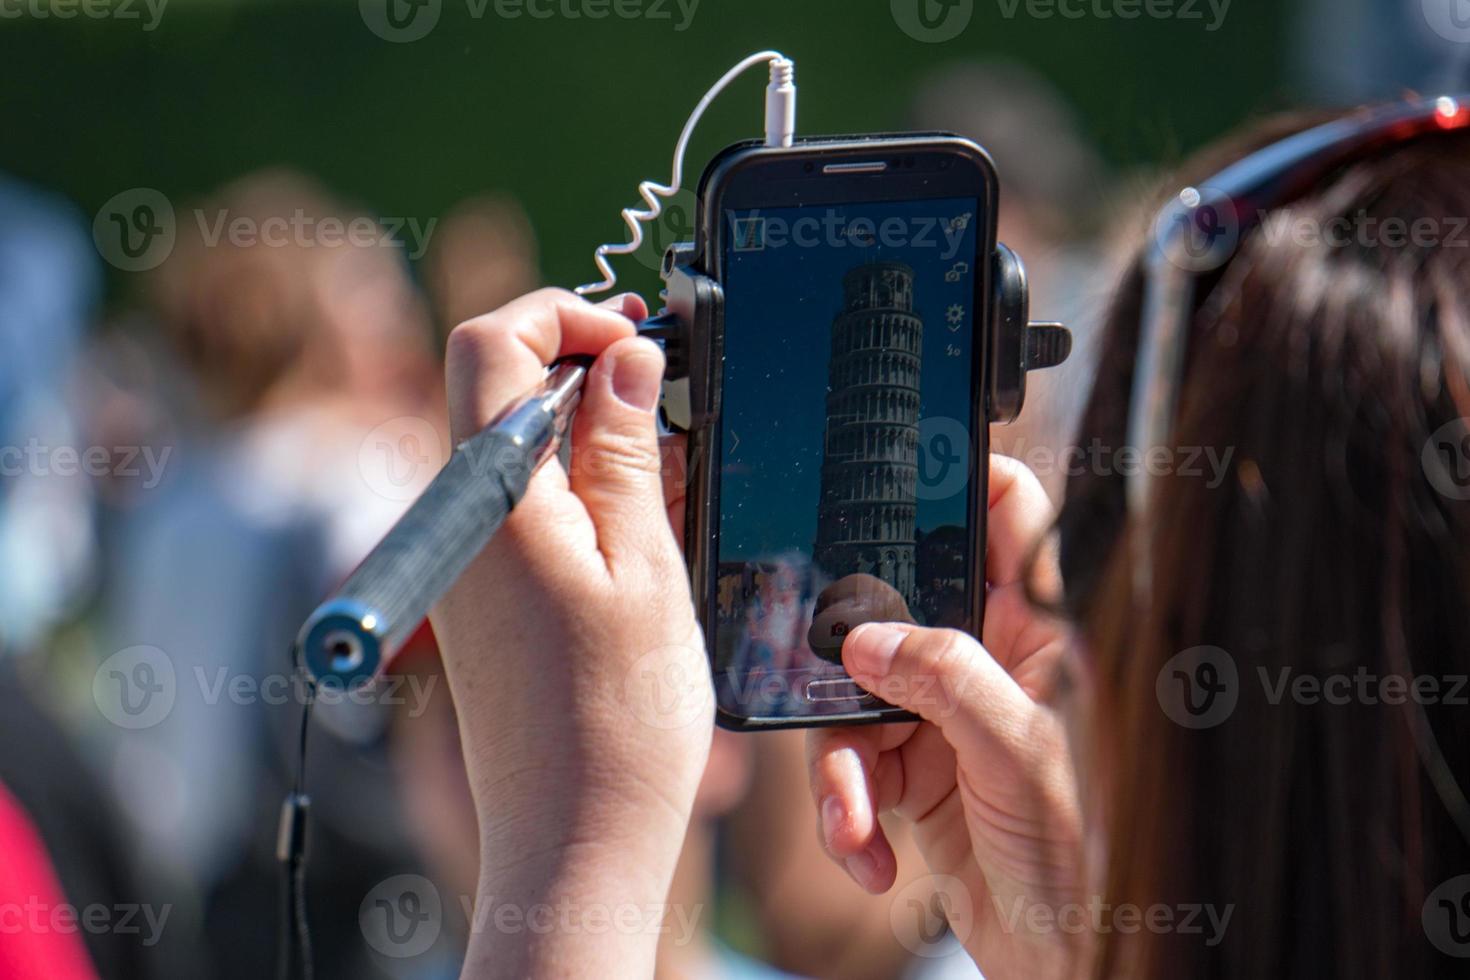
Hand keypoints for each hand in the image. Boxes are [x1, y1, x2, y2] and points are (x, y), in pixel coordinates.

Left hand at [430, 289, 712, 978]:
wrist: (575, 841)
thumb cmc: (620, 722)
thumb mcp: (646, 566)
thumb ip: (625, 450)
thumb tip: (622, 355)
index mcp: (492, 500)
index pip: (489, 344)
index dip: (560, 315)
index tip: (633, 338)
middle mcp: (461, 523)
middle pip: (497, 390)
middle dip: (584, 372)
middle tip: (667, 400)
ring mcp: (467, 562)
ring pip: (517, 450)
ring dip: (591, 440)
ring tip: (670, 482)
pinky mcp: (484, 597)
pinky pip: (523, 507)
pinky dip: (580, 494)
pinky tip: (643, 533)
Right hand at [805, 455, 1088, 979]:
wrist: (1064, 963)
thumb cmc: (1086, 857)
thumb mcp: (1017, 751)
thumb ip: (943, 676)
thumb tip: (863, 637)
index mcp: (1040, 630)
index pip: (1007, 515)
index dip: (957, 477)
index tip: (895, 469)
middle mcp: (990, 661)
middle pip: (898, 606)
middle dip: (853, 654)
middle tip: (836, 683)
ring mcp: (948, 717)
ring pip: (860, 695)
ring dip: (842, 765)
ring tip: (856, 821)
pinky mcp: (917, 775)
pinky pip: (854, 764)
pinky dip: (847, 810)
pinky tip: (868, 853)